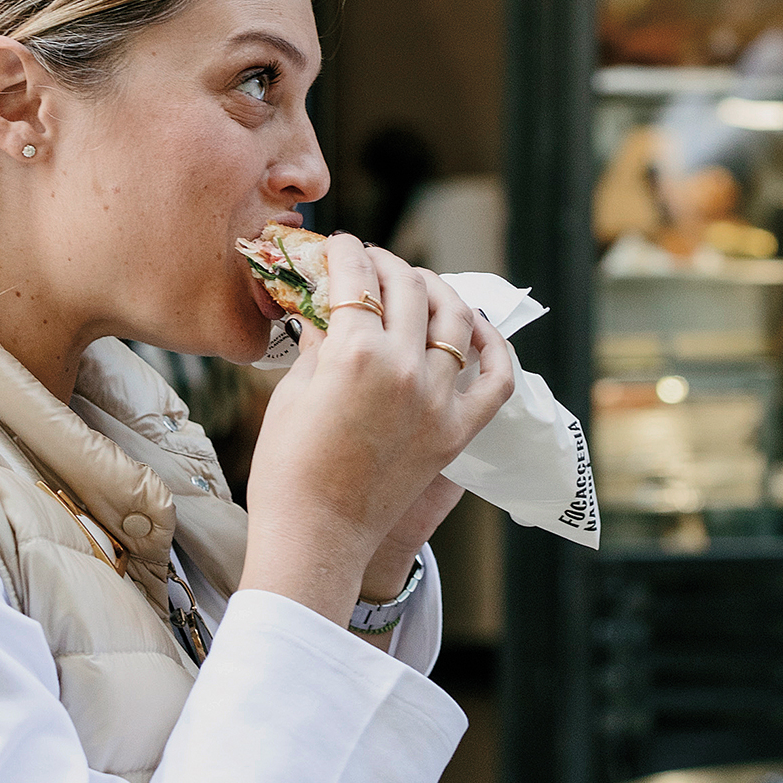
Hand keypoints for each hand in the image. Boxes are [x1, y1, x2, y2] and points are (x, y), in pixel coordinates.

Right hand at [241, 236, 513, 628]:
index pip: (356, 276)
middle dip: (386, 263)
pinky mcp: (456, 431)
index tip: (340, 245)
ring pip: (455, 318)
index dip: (345, 251)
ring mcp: (436, 399)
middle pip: (407, 288)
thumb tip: (326, 306)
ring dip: (436, 290)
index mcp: (354, 352)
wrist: (316, 537)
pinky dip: (493, 347)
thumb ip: (318, 341)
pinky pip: (494, 379)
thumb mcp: (291, 393)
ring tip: (418, 285)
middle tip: (372, 262)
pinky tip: (477, 328)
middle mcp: (404, 367)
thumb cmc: (287, 469)